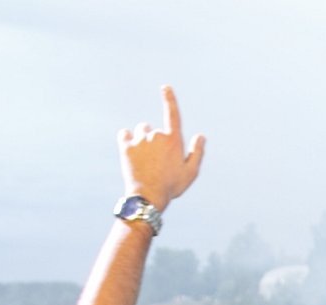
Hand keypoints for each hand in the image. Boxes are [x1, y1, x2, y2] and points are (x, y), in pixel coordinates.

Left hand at [118, 86, 205, 210]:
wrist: (148, 197)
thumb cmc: (171, 186)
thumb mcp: (190, 172)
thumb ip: (197, 152)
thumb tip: (200, 136)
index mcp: (173, 140)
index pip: (172, 113)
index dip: (169, 99)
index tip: (165, 87)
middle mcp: (156, 135)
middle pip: (154, 129)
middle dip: (156, 141)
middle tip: (157, 162)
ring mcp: (140, 140)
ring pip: (141, 131)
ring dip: (142, 139)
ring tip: (144, 159)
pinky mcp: (126, 146)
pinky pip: (125, 134)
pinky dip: (127, 139)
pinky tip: (131, 151)